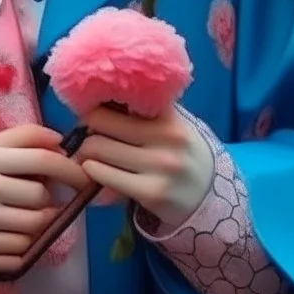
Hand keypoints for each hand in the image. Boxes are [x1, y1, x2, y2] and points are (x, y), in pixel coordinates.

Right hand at [0, 124, 89, 279]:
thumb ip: (11, 146)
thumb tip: (57, 142)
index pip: (41, 155)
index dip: (70, 166)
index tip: (81, 175)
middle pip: (42, 196)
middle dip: (46, 202)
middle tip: (33, 205)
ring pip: (35, 228)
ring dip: (35, 229)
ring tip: (17, 225)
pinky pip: (20, 256)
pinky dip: (20, 252)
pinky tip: (3, 245)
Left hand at [77, 104, 213, 228]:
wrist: (207, 197)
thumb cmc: (178, 154)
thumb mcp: (170, 125)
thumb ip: (142, 110)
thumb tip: (97, 96)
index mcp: (168, 114)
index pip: (120, 96)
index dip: (98, 104)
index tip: (93, 114)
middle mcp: (167, 136)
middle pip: (100, 122)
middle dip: (85, 130)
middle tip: (85, 137)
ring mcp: (161, 165)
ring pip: (97, 149)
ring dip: (85, 154)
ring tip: (88, 157)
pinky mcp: (152, 192)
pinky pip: (103, 177)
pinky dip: (92, 174)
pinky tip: (96, 175)